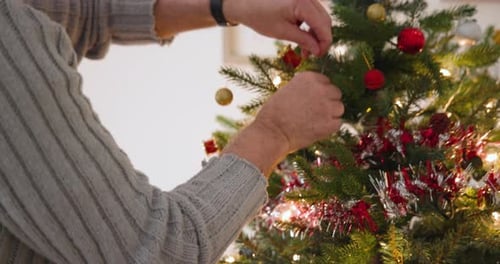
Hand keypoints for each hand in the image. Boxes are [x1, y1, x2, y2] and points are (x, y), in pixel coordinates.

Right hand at [222, 72, 343, 175]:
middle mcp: (321, 88)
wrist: (271, 132)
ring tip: (313, 122)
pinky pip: (338, 123)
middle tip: (313, 113)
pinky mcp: (330, 123)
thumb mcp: (288, 90)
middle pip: (335, 93)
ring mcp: (327, 106)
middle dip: (327, 102)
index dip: (319, 93)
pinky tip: (316, 130)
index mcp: (310, 77)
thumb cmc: (275, 112)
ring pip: (339, 108)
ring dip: (330, 115)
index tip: (310, 102)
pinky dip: (329, 128)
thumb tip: (319, 91)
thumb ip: (306, 88)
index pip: (326, 82)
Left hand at [224, 0, 331, 56]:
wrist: (245, 3)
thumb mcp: (282, 32)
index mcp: (302, 3)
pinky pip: (313, 13)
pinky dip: (310, 26)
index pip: (323, 25)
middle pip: (325, 20)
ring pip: (320, 17)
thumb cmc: (260, 17)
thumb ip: (303, 40)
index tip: (319, 56)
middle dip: (321, 38)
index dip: (324, 42)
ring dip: (316, 33)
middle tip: (313, 54)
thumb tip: (318, 50)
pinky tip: (303, 37)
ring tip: (306, 49)